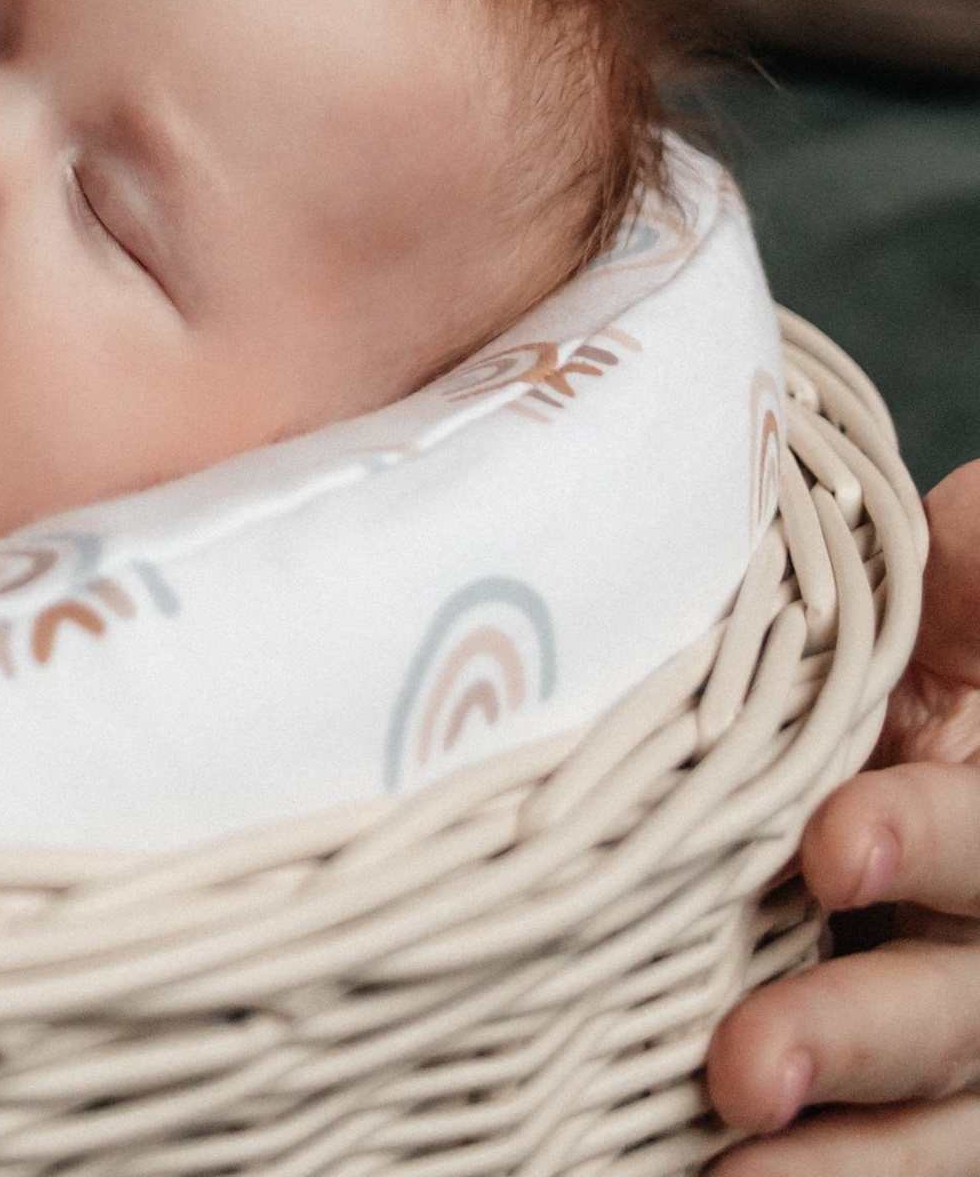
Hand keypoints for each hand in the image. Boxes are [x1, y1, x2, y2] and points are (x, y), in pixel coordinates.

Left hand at [711, 461, 979, 1160]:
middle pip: (963, 1003)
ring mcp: (967, 1042)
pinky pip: (899, 1165)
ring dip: (845, 1157)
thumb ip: (978, 572)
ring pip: (939, 1119)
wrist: (859, 762)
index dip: (929, 839)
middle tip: (746, 1060)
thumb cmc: (912, 660)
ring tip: (733, 1171)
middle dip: (863, 1030)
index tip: (829, 839)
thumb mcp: (950, 609)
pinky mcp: (921, 1110)